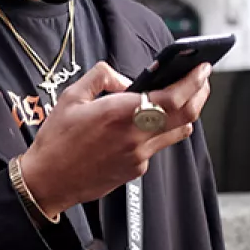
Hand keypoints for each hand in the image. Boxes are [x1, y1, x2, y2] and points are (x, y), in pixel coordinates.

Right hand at [20, 61, 211, 218]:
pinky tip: (146, 124)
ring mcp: (139, 155)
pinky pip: (157, 146)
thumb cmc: (57, 141)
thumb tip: (124, 78)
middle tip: (200, 79)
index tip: (202, 68)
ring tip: (180, 98)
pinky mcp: (136, 169)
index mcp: (119, 112)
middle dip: (199, 93)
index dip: (193, 81)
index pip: (173, 96)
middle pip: (187, 114)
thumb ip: (101, 77)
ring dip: (185, 113)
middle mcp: (135, 135)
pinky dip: (159, 131)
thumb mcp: (72, 96)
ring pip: (177, 131)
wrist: (47, 181)